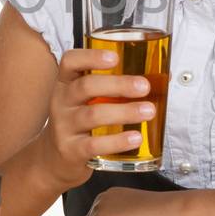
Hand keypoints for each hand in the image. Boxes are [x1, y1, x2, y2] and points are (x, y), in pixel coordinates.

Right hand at [39, 48, 156, 184]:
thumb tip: (159, 79)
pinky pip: (94, 145)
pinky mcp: (71, 151)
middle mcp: (61, 102)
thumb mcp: (83, 100)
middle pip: (86, 87)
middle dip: (118, 84)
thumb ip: (110, 89)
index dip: (91, 57)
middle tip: (144, 86)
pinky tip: (136, 138)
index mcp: (66, 84)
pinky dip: (117, 141)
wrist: (54, 158)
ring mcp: (64, 127)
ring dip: (124, 112)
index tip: (115, 57)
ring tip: (148, 111)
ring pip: (93, 115)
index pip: (70, 61)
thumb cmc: (78, 123)